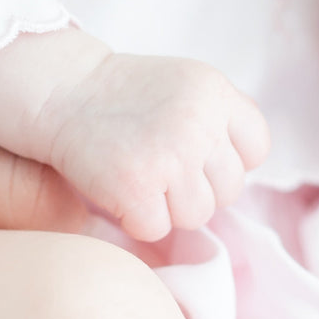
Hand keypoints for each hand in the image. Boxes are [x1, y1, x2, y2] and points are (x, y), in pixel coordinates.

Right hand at [39, 50, 270, 241]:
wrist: (62, 90)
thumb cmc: (126, 100)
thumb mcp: (186, 88)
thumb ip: (222, 123)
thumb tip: (241, 176)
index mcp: (216, 92)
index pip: (256, 148)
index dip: (227, 160)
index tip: (196, 153)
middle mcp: (199, 122)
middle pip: (229, 191)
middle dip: (197, 188)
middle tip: (160, 166)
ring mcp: (170, 155)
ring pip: (198, 216)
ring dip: (169, 208)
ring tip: (142, 176)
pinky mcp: (137, 187)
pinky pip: (158, 230)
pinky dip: (137, 220)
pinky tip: (121, 189)